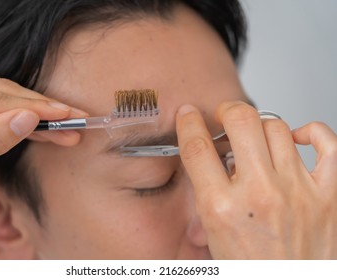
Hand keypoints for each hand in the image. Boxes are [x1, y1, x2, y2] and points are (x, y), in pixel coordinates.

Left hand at [0, 70, 87, 198]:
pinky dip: (19, 117)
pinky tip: (40, 127)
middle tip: (77, 120)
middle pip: (3, 93)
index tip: (68, 113)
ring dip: (36, 113)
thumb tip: (27, 118)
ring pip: (2, 97)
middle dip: (43, 109)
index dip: (37, 107)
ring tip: (65, 128)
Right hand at [176, 101, 336, 258]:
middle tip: (225, 116)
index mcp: (222, 207)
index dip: (189, 123)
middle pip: (241, 122)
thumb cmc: (251, 266)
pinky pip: (327, 144)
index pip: (197, 147)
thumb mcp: (212, 230)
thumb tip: (207, 153)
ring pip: (277, 127)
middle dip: (227, 110)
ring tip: (256, 136)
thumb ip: (207, 188)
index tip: (189, 115)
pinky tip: (297, 137)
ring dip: (260, 126)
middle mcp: (260, 195)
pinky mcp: (328, 196)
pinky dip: (311, 132)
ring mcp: (297, 192)